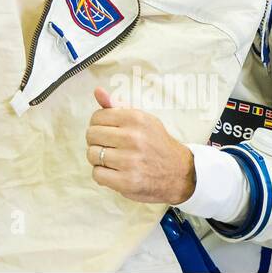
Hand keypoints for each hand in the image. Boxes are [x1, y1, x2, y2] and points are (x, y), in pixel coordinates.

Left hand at [85, 87, 195, 205]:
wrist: (180, 173)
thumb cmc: (156, 144)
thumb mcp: (142, 120)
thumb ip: (117, 107)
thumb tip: (97, 90)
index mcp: (136, 118)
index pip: (97, 117)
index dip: (99, 125)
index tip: (108, 132)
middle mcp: (133, 138)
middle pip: (91, 135)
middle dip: (97, 141)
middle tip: (109, 146)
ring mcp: (130, 161)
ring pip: (92, 155)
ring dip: (98, 159)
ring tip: (112, 160)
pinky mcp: (127, 182)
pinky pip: (97, 174)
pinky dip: (102, 175)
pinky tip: (113, 172)